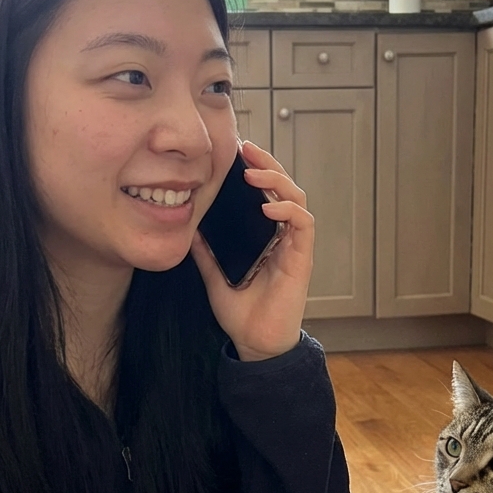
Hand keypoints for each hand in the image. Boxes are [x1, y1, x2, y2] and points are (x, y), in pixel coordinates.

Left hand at [191, 140, 313, 361]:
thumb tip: (188, 227)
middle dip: (267, 164)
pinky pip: (303, 225)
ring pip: (297, 199)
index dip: (255, 169)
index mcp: (265, 236)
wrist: (256, 344)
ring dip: (278, 181)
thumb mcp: (214, 275)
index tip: (236, 152)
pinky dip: (288, 211)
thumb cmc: (241, 313)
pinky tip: (268, 207)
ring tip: (254, 174)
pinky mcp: (301, 259)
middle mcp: (282, 236)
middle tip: (246, 148)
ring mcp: (294, 246)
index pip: (266, 193)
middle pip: (284, 187)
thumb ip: (206, 251)